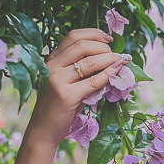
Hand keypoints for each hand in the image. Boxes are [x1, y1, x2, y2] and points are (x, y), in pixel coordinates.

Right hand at [28, 28, 130, 146]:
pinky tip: (115, 73)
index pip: (73, 36)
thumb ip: (81, 70)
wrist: (43, 130)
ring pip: (89, 61)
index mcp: (51, 59)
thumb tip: (110, 59)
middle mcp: (52, 66)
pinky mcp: (66, 96)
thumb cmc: (58, 106)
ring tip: (120, 61)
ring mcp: (57, 80)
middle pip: (82, 44)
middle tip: (116, 54)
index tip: (108, 39)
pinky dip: (107, 75)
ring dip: (109, 59)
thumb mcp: (66, 82)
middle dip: (104, 47)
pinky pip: (93, 81)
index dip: (94, 33)